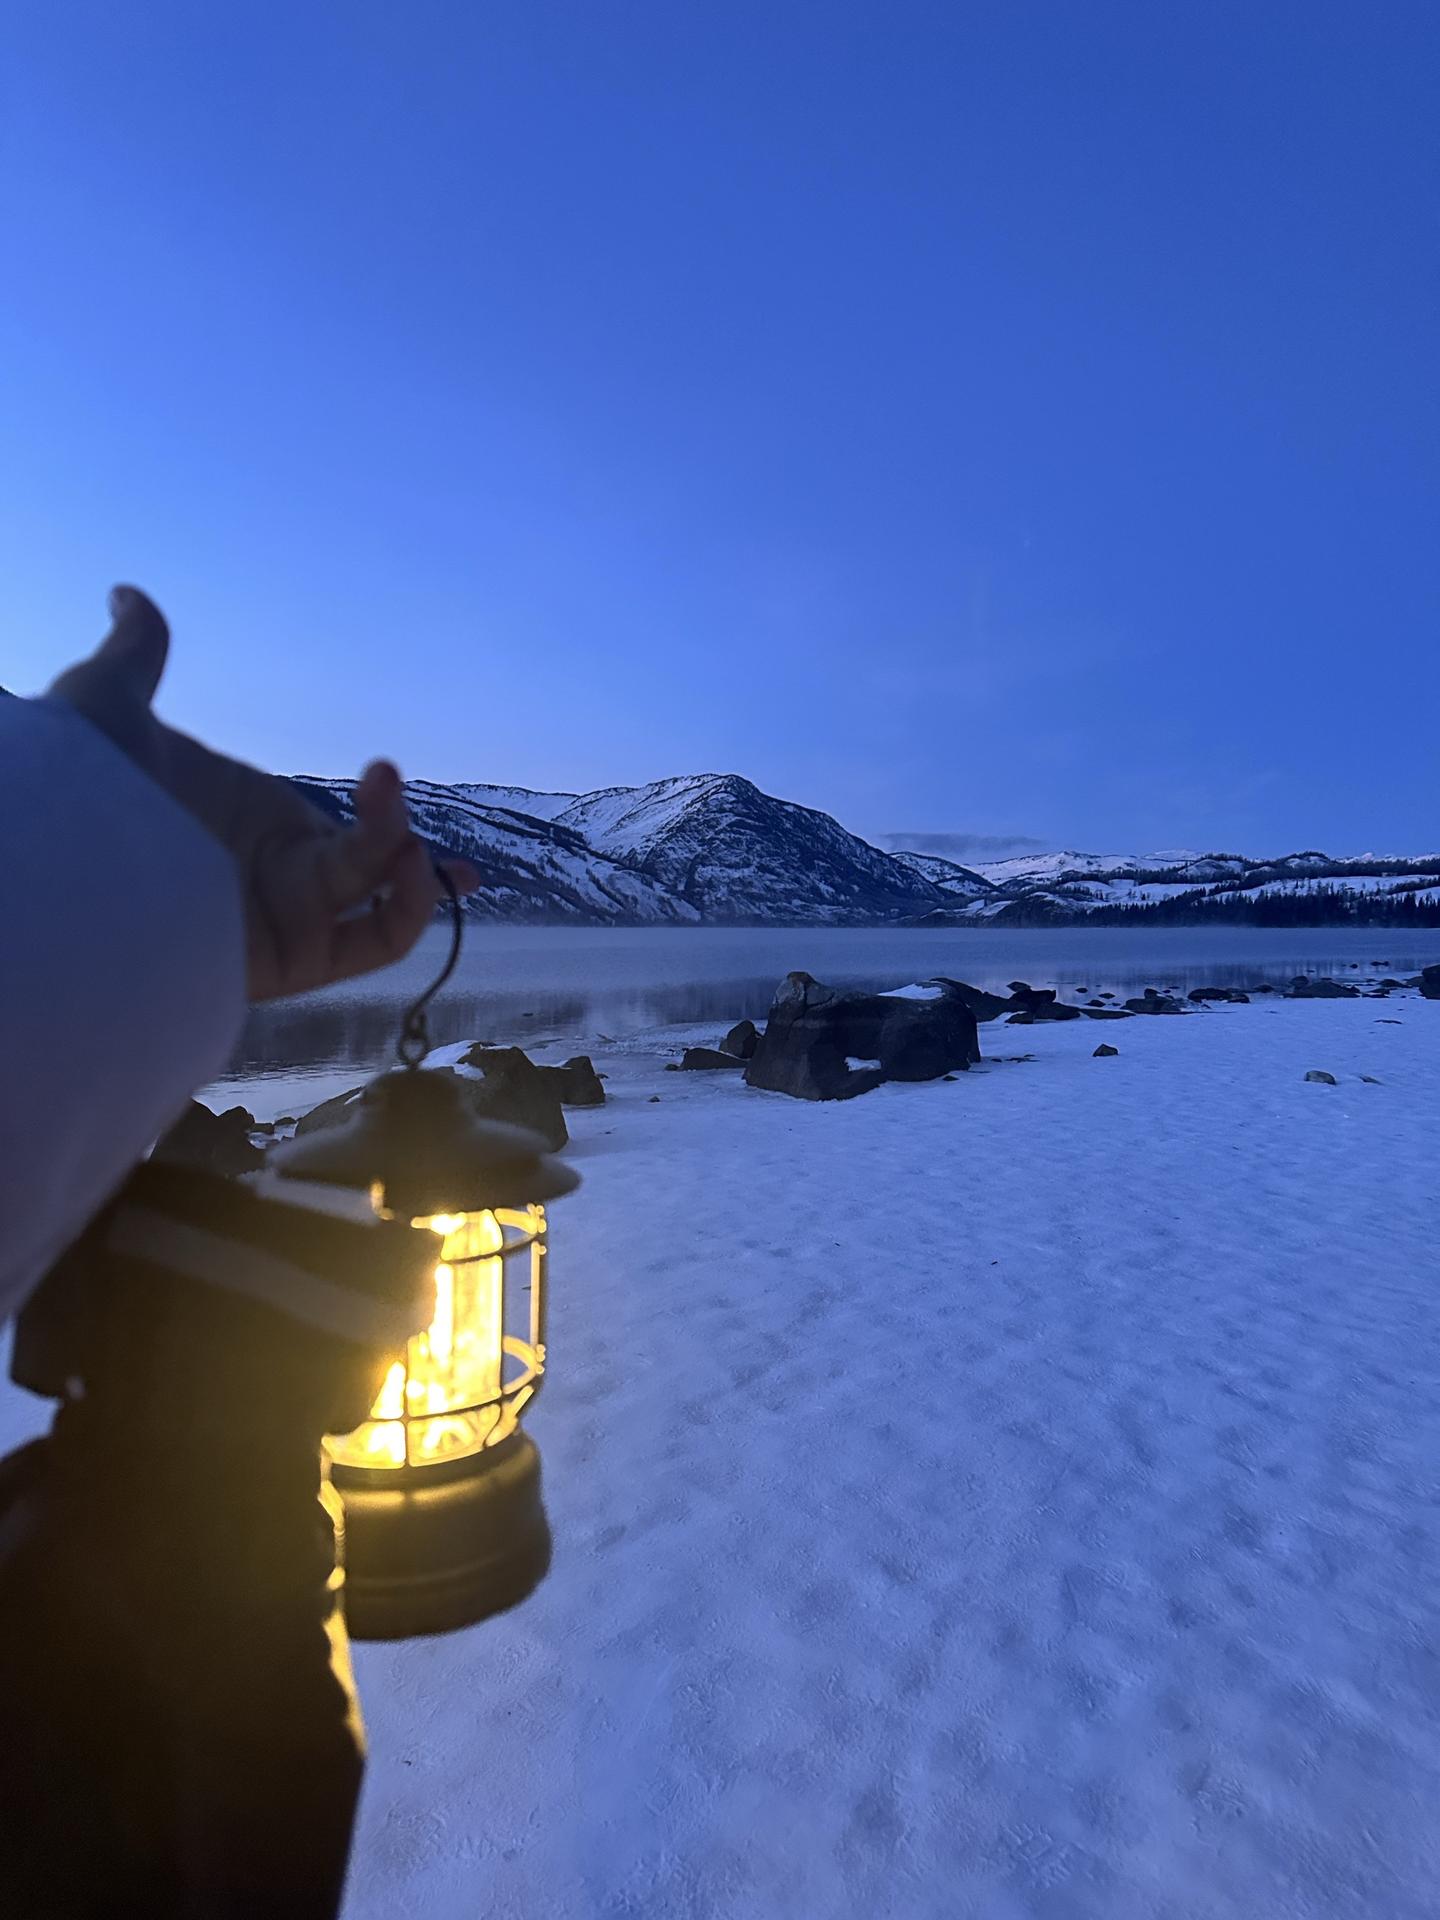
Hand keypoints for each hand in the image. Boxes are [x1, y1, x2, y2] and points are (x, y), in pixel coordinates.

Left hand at [49, 586, 479, 1001]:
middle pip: (371, 884)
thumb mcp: (111, 699)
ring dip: (413, 879)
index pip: (336, 833)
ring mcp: (283, 922)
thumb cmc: (82, 781)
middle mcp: (273, 881)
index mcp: (252, 825)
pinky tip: (405, 856)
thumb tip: (129, 594)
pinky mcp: (287, 961)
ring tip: (408, 839)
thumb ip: (140, 651)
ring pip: (381, 915)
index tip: (425, 811)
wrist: (58, 855)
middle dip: (423, 875)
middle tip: (462, 867)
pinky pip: (370, 944)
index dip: (388, 825)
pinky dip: (404, 907)